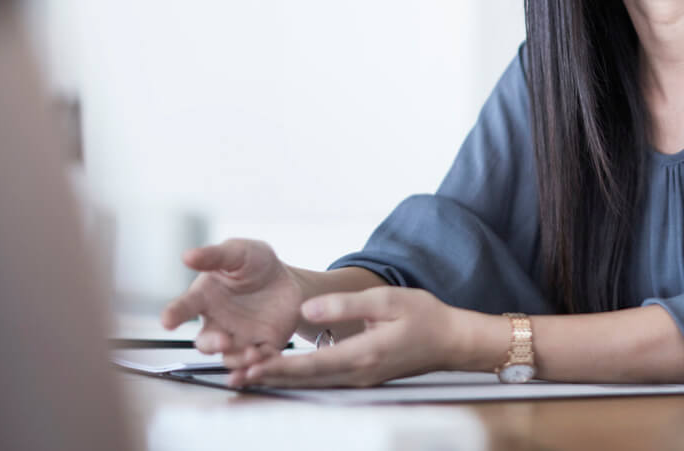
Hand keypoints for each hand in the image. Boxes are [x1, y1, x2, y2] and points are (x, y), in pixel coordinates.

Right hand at [160, 238, 303, 359]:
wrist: (289, 280)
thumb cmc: (256, 263)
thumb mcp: (238, 253)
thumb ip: (214, 256)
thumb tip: (187, 255)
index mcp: (205, 298)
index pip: (183, 308)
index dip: (173, 315)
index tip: (167, 321)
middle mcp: (217, 323)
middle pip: (205, 343)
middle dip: (212, 345)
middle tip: (223, 341)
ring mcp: (238, 338)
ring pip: (229, 358)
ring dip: (238, 360)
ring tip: (252, 353)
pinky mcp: (262, 347)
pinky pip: (257, 363)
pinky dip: (259, 367)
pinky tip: (263, 364)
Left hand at [231, 286, 463, 387]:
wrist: (450, 340)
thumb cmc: (424, 316)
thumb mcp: (388, 300)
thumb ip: (346, 305)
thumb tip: (307, 311)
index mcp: (363, 354)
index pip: (311, 365)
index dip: (277, 367)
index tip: (249, 366)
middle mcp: (358, 374)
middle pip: (304, 380)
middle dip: (267, 377)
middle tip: (233, 375)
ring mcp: (359, 380)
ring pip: (311, 383)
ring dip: (278, 379)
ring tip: (246, 373)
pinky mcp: (360, 377)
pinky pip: (323, 380)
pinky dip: (297, 376)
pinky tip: (278, 370)